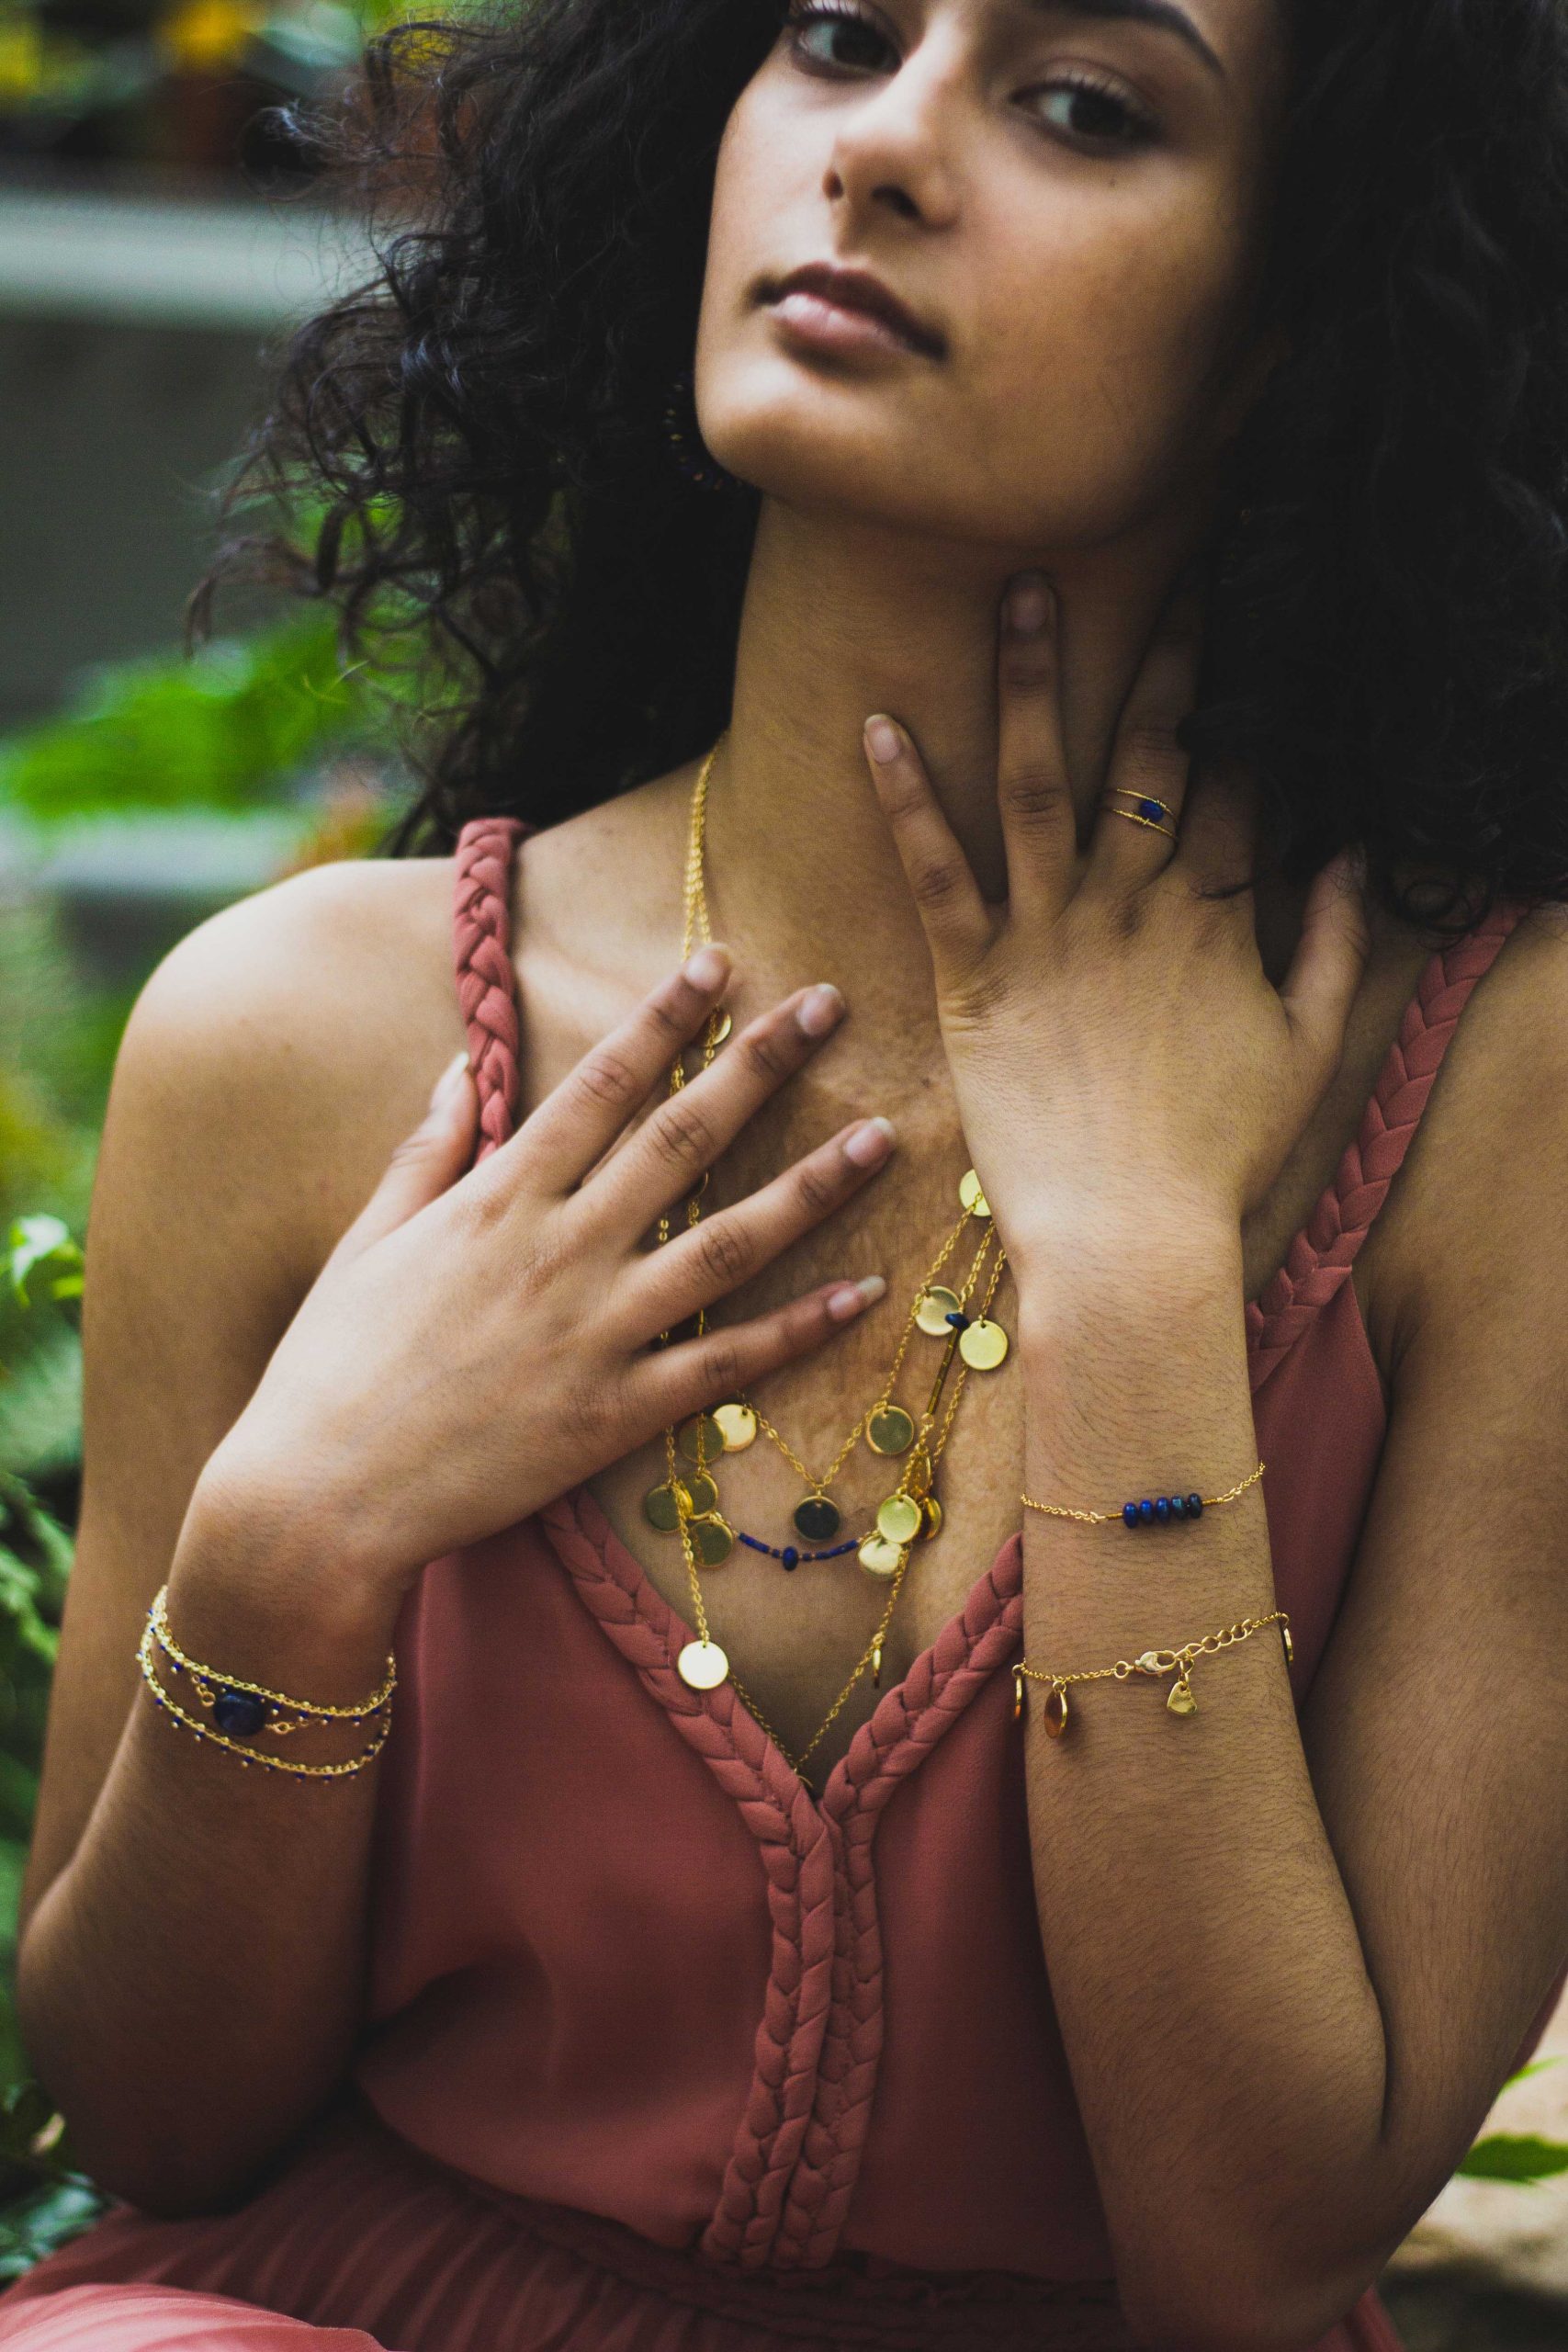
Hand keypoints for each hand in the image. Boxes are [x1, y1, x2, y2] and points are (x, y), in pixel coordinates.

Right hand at [200, 949, 892, 1597]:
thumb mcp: (369, 1238)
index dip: (666, 1018)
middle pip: (682, 1139)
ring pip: (727, 1243)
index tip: (720, 964)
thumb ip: (427, 1148)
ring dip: (811, 1186)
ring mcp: (596, 1333)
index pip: (601, 1086)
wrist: (320, 1498)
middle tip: (828, 1007)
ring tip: (882, 1137)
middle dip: (761, 1064)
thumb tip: (463, 1063)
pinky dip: (799, 1329)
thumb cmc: (332, 1365)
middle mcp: (559, 1251)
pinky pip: (727, 1363)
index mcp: (499, 1198)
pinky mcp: (617, 1414)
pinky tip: (863, 1293)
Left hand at [861, 571, 1370, 1267]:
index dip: (1242, 699)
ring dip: (1029, 682)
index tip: (1242, 624)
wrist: (1130, 1236)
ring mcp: (1052, 935)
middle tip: (1165, 567)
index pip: (1234, 781)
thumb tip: (1352, 856)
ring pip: (1040, 783)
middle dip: (1162, 653)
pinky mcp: (978, 977)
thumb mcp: (1309, 1049)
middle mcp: (1135, 904)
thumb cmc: (1219, 1154)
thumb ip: (1336, 945)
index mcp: (1215, 917)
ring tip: (1018, 591)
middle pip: (1151, 753)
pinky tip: (881, 726)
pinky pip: (938, 872)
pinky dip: (909, 799)